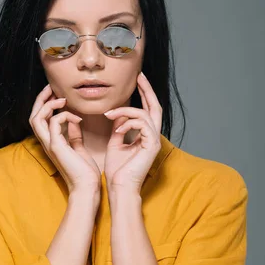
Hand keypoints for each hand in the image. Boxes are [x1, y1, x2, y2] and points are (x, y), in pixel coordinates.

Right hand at [29, 84, 100, 194]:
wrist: (87, 187)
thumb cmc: (84, 171)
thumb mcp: (78, 147)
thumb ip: (73, 134)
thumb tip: (74, 120)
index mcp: (51, 142)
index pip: (40, 119)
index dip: (44, 104)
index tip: (57, 94)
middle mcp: (46, 143)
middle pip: (33, 115)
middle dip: (41, 99)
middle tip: (52, 88)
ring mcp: (50, 145)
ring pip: (36, 118)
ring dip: (47, 104)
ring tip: (62, 99)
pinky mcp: (56, 147)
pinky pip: (54, 123)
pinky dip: (64, 116)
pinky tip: (77, 118)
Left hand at [103, 72, 162, 192]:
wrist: (120, 188)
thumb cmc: (117, 170)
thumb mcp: (115, 143)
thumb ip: (119, 128)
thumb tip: (116, 114)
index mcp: (146, 136)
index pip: (147, 110)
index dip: (144, 94)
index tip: (137, 80)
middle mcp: (153, 137)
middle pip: (155, 106)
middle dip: (147, 90)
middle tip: (140, 76)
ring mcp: (154, 141)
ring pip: (145, 114)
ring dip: (125, 111)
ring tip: (109, 115)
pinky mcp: (152, 145)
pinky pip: (143, 124)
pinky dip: (128, 123)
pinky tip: (117, 130)